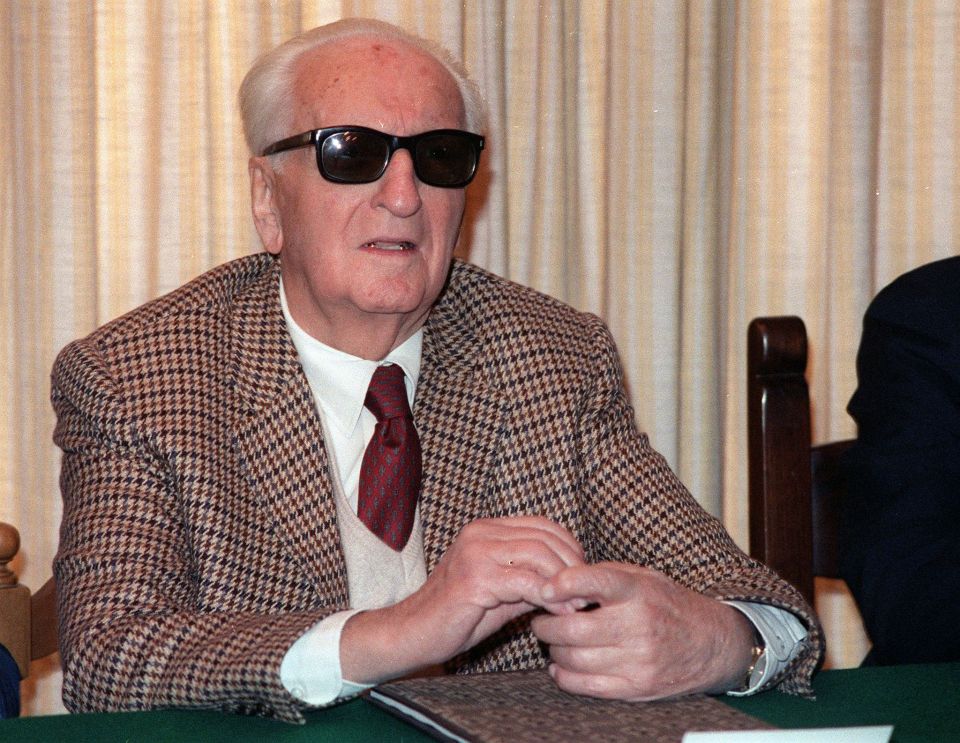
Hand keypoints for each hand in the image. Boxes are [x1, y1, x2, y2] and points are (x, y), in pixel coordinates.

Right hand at [340, 516, 584, 683]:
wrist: (413, 633)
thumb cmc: (457, 615)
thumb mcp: (502, 591)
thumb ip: (531, 579)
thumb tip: (572, 582)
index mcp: (487, 529)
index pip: (543, 525)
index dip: (570, 548)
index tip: (582, 576)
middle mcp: (481, 533)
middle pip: (545, 538)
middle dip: (573, 566)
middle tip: (585, 594)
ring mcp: (476, 552)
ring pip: (539, 555)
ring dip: (564, 582)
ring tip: (575, 606)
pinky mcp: (474, 578)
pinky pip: (525, 582)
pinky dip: (549, 598)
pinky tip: (558, 614)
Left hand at [530, 562, 755, 698]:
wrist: (711, 643)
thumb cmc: (667, 603)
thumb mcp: (641, 577)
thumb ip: (602, 575)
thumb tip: (556, 583)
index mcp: (637, 591)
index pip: (592, 581)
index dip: (561, 584)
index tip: (543, 588)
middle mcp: (637, 625)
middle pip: (572, 628)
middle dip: (546, 624)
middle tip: (542, 618)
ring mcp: (637, 660)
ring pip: (573, 658)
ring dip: (554, 649)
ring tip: (554, 640)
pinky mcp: (635, 688)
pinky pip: (585, 685)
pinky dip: (563, 675)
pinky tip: (561, 664)